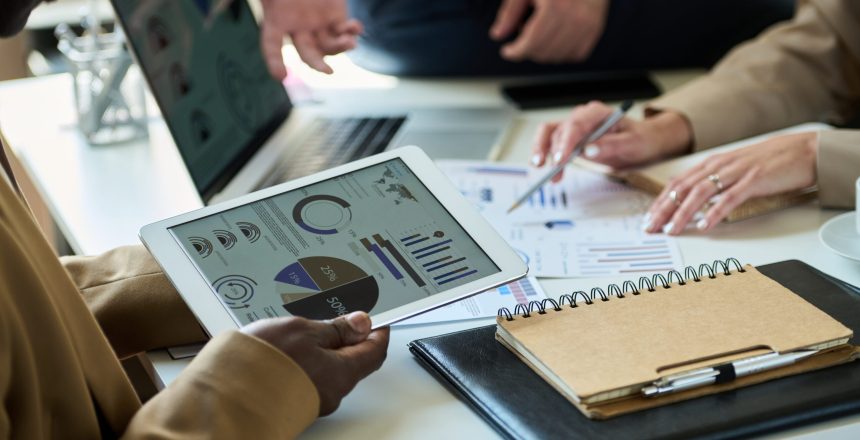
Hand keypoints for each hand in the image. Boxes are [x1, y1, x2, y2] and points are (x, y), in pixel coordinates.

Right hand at [241, 311, 388, 414]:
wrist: (222, 397)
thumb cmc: (261, 365)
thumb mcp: (303, 331)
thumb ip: (335, 327)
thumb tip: (360, 322)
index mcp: (341, 373)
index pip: (375, 351)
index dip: (378, 331)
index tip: (376, 317)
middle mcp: (331, 392)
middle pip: (353, 361)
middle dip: (350, 338)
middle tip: (343, 317)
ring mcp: (312, 399)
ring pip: (328, 369)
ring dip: (324, 348)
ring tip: (307, 329)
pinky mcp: (293, 400)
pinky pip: (309, 377)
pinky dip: (306, 360)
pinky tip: (290, 348)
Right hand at [257, 0, 362, 77]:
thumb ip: (270, 1)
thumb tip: (268, 3)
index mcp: (277, 22)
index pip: (272, 46)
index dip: (274, 62)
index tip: (280, 76)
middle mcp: (300, 32)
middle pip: (307, 54)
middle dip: (317, 64)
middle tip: (328, 71)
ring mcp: (319, 28)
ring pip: (330, 46)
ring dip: (340, 47)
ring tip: (349, 42)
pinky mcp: (337, 20)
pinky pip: (346, 31)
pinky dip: (353, 31)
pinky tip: (356, 27)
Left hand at [490, 0, 608, 62]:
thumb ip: (510, 12)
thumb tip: (498, 35)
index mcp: (554, 6)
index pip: (530, 43)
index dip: (515, 52)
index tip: (508, 51)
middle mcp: (573, 18)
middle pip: (542, 52)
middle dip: (528, 49)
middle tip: (525, 33)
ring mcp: (587, 26)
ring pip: (557, 57)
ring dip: (544, 50)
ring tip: (542, 30)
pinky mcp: (595, 30)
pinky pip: (574, 55)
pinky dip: (562, 51)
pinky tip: (556, 35)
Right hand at [531, 101, 691, 180]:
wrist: (643, 144)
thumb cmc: (640, 141)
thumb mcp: (632, 144)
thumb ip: (610, 146)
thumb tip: (588, 150)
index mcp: (598, 113)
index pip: (575, 124)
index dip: (565, 142)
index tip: (560, 160)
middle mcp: (583, 117)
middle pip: (558, 129)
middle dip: (549, 149)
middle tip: (546, 167)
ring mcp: (576, 128)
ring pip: (550, 134)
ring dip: (542, 151)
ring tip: (542, 169)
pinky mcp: (572, 140)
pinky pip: (553, 145)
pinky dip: (548, 157)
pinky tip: (551, 172)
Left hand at [644, 132, 818, 234]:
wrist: (804, 149)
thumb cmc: (771, 161)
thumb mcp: (736, 169)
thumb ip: (717, 182)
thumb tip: (697, 202)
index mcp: (714, 163)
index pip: (679, 182)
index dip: (661, 200)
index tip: (650, 217)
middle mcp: (720, 165)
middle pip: (683, 188)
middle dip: (664, 209)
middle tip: (651, 227)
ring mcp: (736, 172)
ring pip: (701, 193)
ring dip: (683, 213)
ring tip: (672, 229)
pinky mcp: (754, 180)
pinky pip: (730, 198)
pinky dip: (715, 212)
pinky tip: (705, 225)